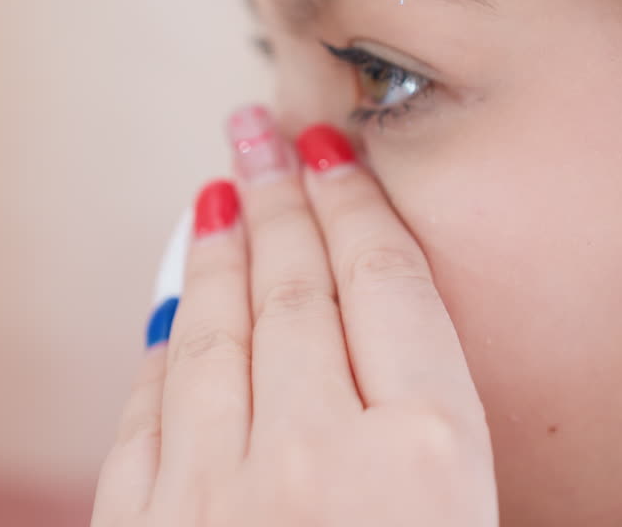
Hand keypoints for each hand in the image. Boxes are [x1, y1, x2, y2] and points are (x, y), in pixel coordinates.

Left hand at [92, 106, 497, 525]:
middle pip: (296, 295)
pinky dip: (159, 361)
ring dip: (215, 260)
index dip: (354, 205)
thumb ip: (444, 450)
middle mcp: (314, 459)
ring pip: (212, 340)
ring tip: (216, 196)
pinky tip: (167, 322)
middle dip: (278, 202)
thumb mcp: (475, 525)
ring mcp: (214, 496)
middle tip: (259, 134)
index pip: (387, 288)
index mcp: (423, 463)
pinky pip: (145, 422)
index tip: (331, 151)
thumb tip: (407, 380)